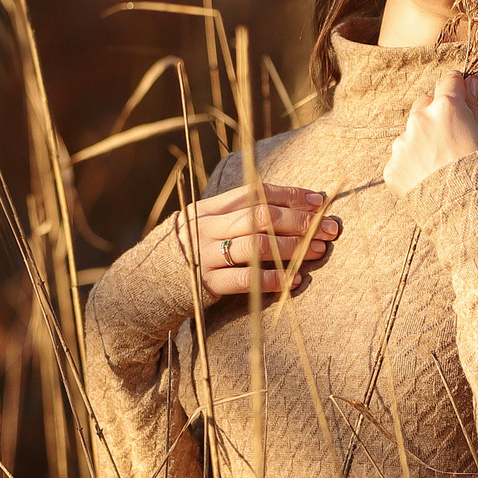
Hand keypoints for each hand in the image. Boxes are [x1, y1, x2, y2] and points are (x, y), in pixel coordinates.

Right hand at [176, 181, 339, 297]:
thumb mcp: (207, 225)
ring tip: (319, 251)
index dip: (291, 195)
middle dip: (301, 221)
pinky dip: (273, 279)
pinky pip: (245, 279)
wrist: (146, 284)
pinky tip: (294, 280)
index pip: (257, 193)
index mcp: (210, 207)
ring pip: (257, 245)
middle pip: (261, 216)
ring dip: (293, 248)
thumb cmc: (190, 252)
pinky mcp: (205, 283)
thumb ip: (237, 215)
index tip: (320, 201)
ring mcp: (204, 255)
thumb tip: (292, 209)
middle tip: (330, 228)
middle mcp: (206, 227)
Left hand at [385, 70, 477, 193]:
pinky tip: (429, 180)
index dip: (455, 87)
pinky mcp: (393, 167)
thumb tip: (469, 82)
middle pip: (424, 104)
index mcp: (447, 108)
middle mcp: (420, 120)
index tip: (459, 95)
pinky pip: (402, 159)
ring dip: (422, 143)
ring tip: (440, 168)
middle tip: (451, 141)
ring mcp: (403, 144)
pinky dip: (412, 166)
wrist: (470, 214)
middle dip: (436, 115)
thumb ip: (473, 107)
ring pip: (411, 133)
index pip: (448, 81)